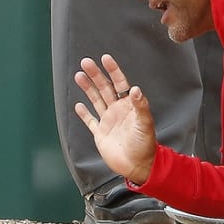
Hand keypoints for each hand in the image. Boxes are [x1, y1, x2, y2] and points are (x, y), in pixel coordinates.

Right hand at [73, 54, 157, 185]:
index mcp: (129, 105)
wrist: (137, 165)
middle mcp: (117, 109)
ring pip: (96, 100)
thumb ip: (140, 106)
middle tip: (85, 62)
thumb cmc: (145, 144)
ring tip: (78, 75)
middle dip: (96, 75)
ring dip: (88, 88)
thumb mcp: (145, 123)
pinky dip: (84, 114)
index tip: (105, 58)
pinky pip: (90, 121)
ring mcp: (108, 121)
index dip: (113, 70)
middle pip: (105, 88)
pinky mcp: (100, 134)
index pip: (120, 83)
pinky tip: (78, 105)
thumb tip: (136, 89)